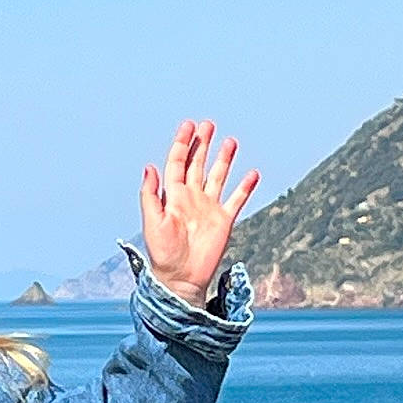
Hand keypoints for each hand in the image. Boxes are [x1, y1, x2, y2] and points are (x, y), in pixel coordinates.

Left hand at [140, 122, 259, 305]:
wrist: (181, 278)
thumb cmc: (163, 253)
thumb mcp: (152, 222)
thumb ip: (151, 194)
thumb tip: (150, 167)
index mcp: (173, 195)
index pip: (178, 162)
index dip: (182, 144)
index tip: (188, 125)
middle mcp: (191, 197)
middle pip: (197, 164)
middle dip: (202, 144)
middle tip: (208, 125)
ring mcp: (209, 207)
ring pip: (218, 177)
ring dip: (224, 159)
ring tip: (231, 141)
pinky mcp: (224, 220)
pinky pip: (237, 199)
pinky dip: (245, 186)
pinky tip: (253, 173)